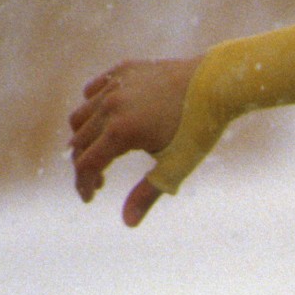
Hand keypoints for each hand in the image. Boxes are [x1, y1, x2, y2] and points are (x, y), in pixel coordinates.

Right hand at [69, 56, 198, 223]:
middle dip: (84, 166)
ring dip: (84, 138)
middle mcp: (110, 106)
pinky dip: (92, 108)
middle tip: (99, 183)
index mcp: (120, 132)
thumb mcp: (174, 167)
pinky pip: (94, 90)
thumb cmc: (198, 129)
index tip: (89, 199)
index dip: (83, 184)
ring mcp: (115, 85)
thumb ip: (147, 193)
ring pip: (81, 115)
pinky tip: (104, 122)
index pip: (86, 164)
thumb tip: (128, 223)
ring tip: (100, 154)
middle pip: (80, 142)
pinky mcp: (122, 71)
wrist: (215, 83)